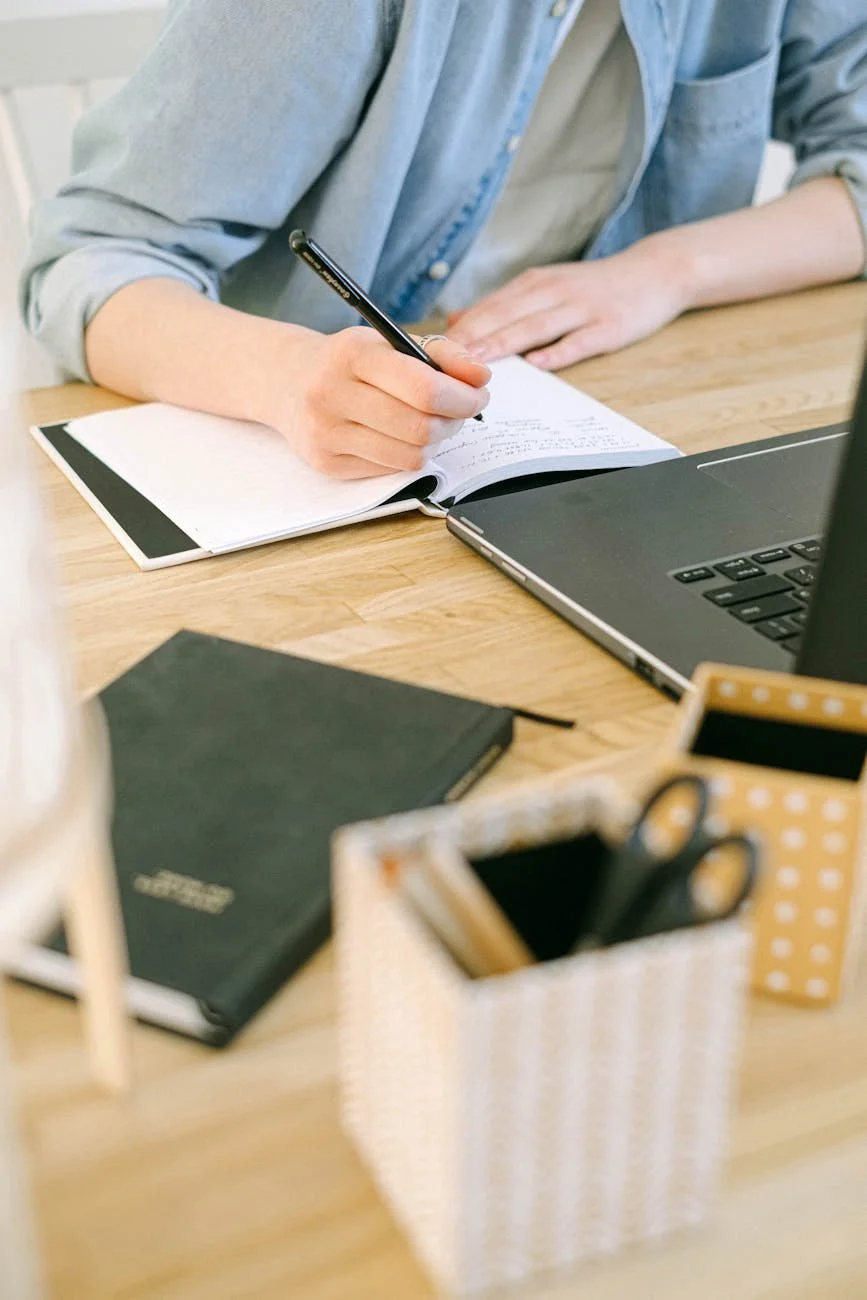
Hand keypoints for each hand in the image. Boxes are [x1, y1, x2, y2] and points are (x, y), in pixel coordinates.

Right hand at [271, 327, 489, 477]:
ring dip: (434, 442)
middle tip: (459, 412)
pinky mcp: (326, 463)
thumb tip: (481, 377)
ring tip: (430, 423)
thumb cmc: (349, 362)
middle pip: (421, 428)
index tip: (478, 396)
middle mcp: (332, 394)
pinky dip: (406, 454)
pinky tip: (398, 437)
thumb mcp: (389, 343)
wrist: (287, 382)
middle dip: (454, 422)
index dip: (462, 398)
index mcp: (352, 355)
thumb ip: (441, 354)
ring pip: (410, 456)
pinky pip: (391, 470)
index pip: (424, 388)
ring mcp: (326, 433)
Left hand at [447, 238, 692, 369]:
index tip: (433, 349)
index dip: (462, 328)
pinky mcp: (608, 326)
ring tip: (478, 361)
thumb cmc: (595, 286)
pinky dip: (558, 352)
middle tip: (444, 359)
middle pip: (507, 314)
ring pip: (537, 326)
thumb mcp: (546, 286)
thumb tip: (457, 320)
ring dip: (505, 343)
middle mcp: (555, 291)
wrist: (656, 271)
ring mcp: (582, 309)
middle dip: (474, 337)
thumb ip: (503, 304)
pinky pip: (579, 341)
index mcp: (536, 283)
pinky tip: (538, 364)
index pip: (491, 306)